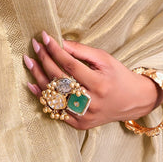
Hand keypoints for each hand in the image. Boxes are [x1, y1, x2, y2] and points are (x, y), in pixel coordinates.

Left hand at [24, 32, 162, 129]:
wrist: (133, 101)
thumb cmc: (118, 75)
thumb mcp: (104, 59)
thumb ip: (81, 51)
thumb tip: (59, 42)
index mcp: (99, 84)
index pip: (70, 65)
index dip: (55, 50)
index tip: (44, 37)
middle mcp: (91, 102)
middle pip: (59, 80)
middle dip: (44, 60)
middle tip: (34, 46)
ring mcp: (84, 116)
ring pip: (54, 97)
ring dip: (38, 78)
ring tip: (29, 62)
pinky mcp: (80, 124)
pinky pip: (56, 112)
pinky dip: (43, 98)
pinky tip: (32, 84)